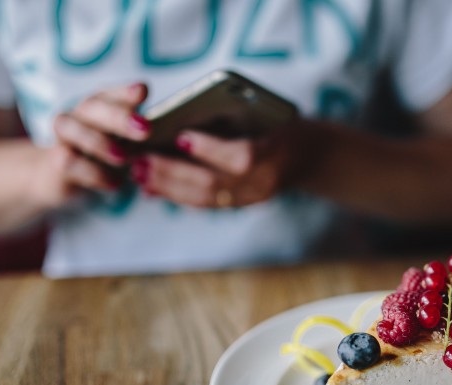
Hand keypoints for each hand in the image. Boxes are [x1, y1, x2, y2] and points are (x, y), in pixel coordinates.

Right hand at [34, 82, 150, 206]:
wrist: (60, 177)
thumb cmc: (104, 156)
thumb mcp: (127, 144)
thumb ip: (143, 135)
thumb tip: (180, 136)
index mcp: (99, 106)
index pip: (109, 93)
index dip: (124, 92)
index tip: (144, 91)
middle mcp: (78, 115)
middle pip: (92, 107)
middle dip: (118, 116)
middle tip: (146, 128)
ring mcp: (64, 138)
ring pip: (71, 129)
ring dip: (99, 142)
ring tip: (124, 157)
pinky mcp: (56, 162)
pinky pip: (68, 162)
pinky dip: (93, 172)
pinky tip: (115, 183)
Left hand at [130, 126, 298, 207]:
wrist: (311, 155)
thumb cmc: (280, 123)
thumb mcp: (263, 113)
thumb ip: (229, 118)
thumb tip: (181, 124)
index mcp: (273, 153)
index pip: (241, 157)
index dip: (209, 150)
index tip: (180, 137)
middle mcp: (263, 182)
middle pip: (214, 183)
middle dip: (173, 173)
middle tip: (142, 161)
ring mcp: (252, 197)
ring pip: (206, 198)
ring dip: (169, 188)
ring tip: (141, 175)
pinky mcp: (242, 204)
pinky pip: (206, 203)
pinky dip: (178, 195)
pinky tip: (154, 187)